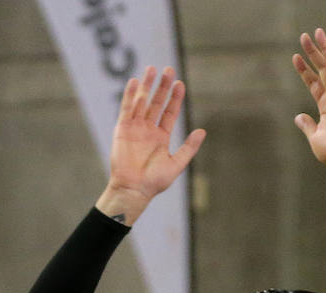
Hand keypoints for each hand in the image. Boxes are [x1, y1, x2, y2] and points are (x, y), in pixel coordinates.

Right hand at [97, 66, 205, 221]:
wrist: (134, 190)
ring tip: (152, 69)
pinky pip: (126, 109)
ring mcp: (135, 128)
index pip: (169, 112)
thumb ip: (189, 148)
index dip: (175, 98)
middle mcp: (148, 130)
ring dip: (146, 86)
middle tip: (168, 69)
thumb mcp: (176, 164)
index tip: (180, 84)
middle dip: (162, 86)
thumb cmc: (154, 182)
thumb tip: (202, 131)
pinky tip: (135, 82)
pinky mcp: (122, 130)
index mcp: (161, 137)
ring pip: (142, 102)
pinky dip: (130, 96)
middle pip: (156, 103)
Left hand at [292, 28, 325, 165]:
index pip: (313, 82)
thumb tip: (298, 117)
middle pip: (322, 69)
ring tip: (316, 33)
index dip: (304, 70)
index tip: (295, 57)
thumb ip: (307, 125)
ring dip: (323, 49)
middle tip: (304, 36)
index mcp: (325, 106)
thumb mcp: (314, 137)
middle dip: (313, 52)